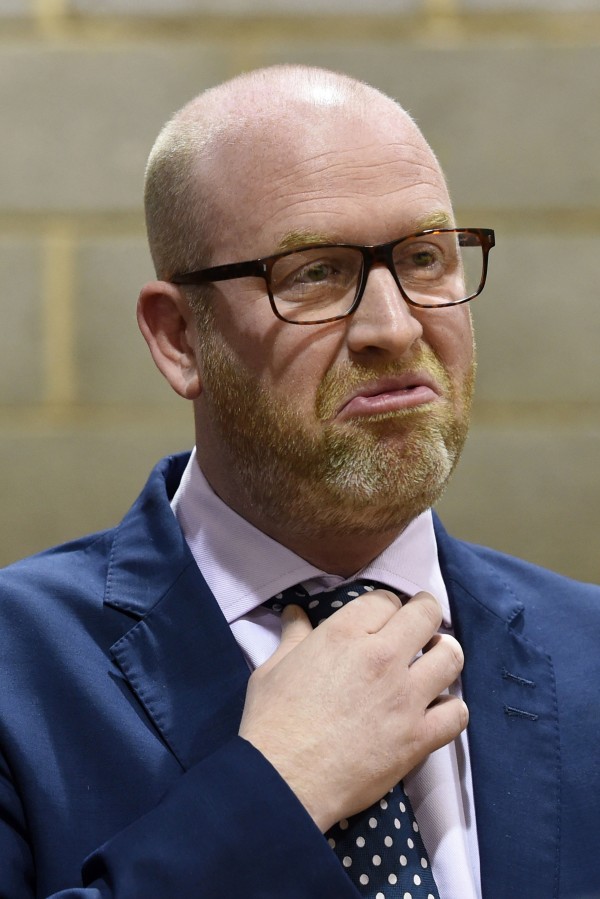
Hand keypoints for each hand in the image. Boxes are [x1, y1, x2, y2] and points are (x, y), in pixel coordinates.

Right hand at [239, 590, 467, 831]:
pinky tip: (436, 710)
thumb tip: (295, 613)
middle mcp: (381, 657)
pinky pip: (457, 712)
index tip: (384, 618)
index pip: (385, 599)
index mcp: (344, 634)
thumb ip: (293, 636)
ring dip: (444, 655)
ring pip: (451, 657)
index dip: (386, 606)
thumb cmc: (272, 722)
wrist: (284, 781)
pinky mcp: (418, 736)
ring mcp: (405, 697)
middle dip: (424, 614)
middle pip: (425, 614)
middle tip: (419, 627)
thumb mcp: (273, 668)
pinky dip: (451, 709)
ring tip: (433, 664)